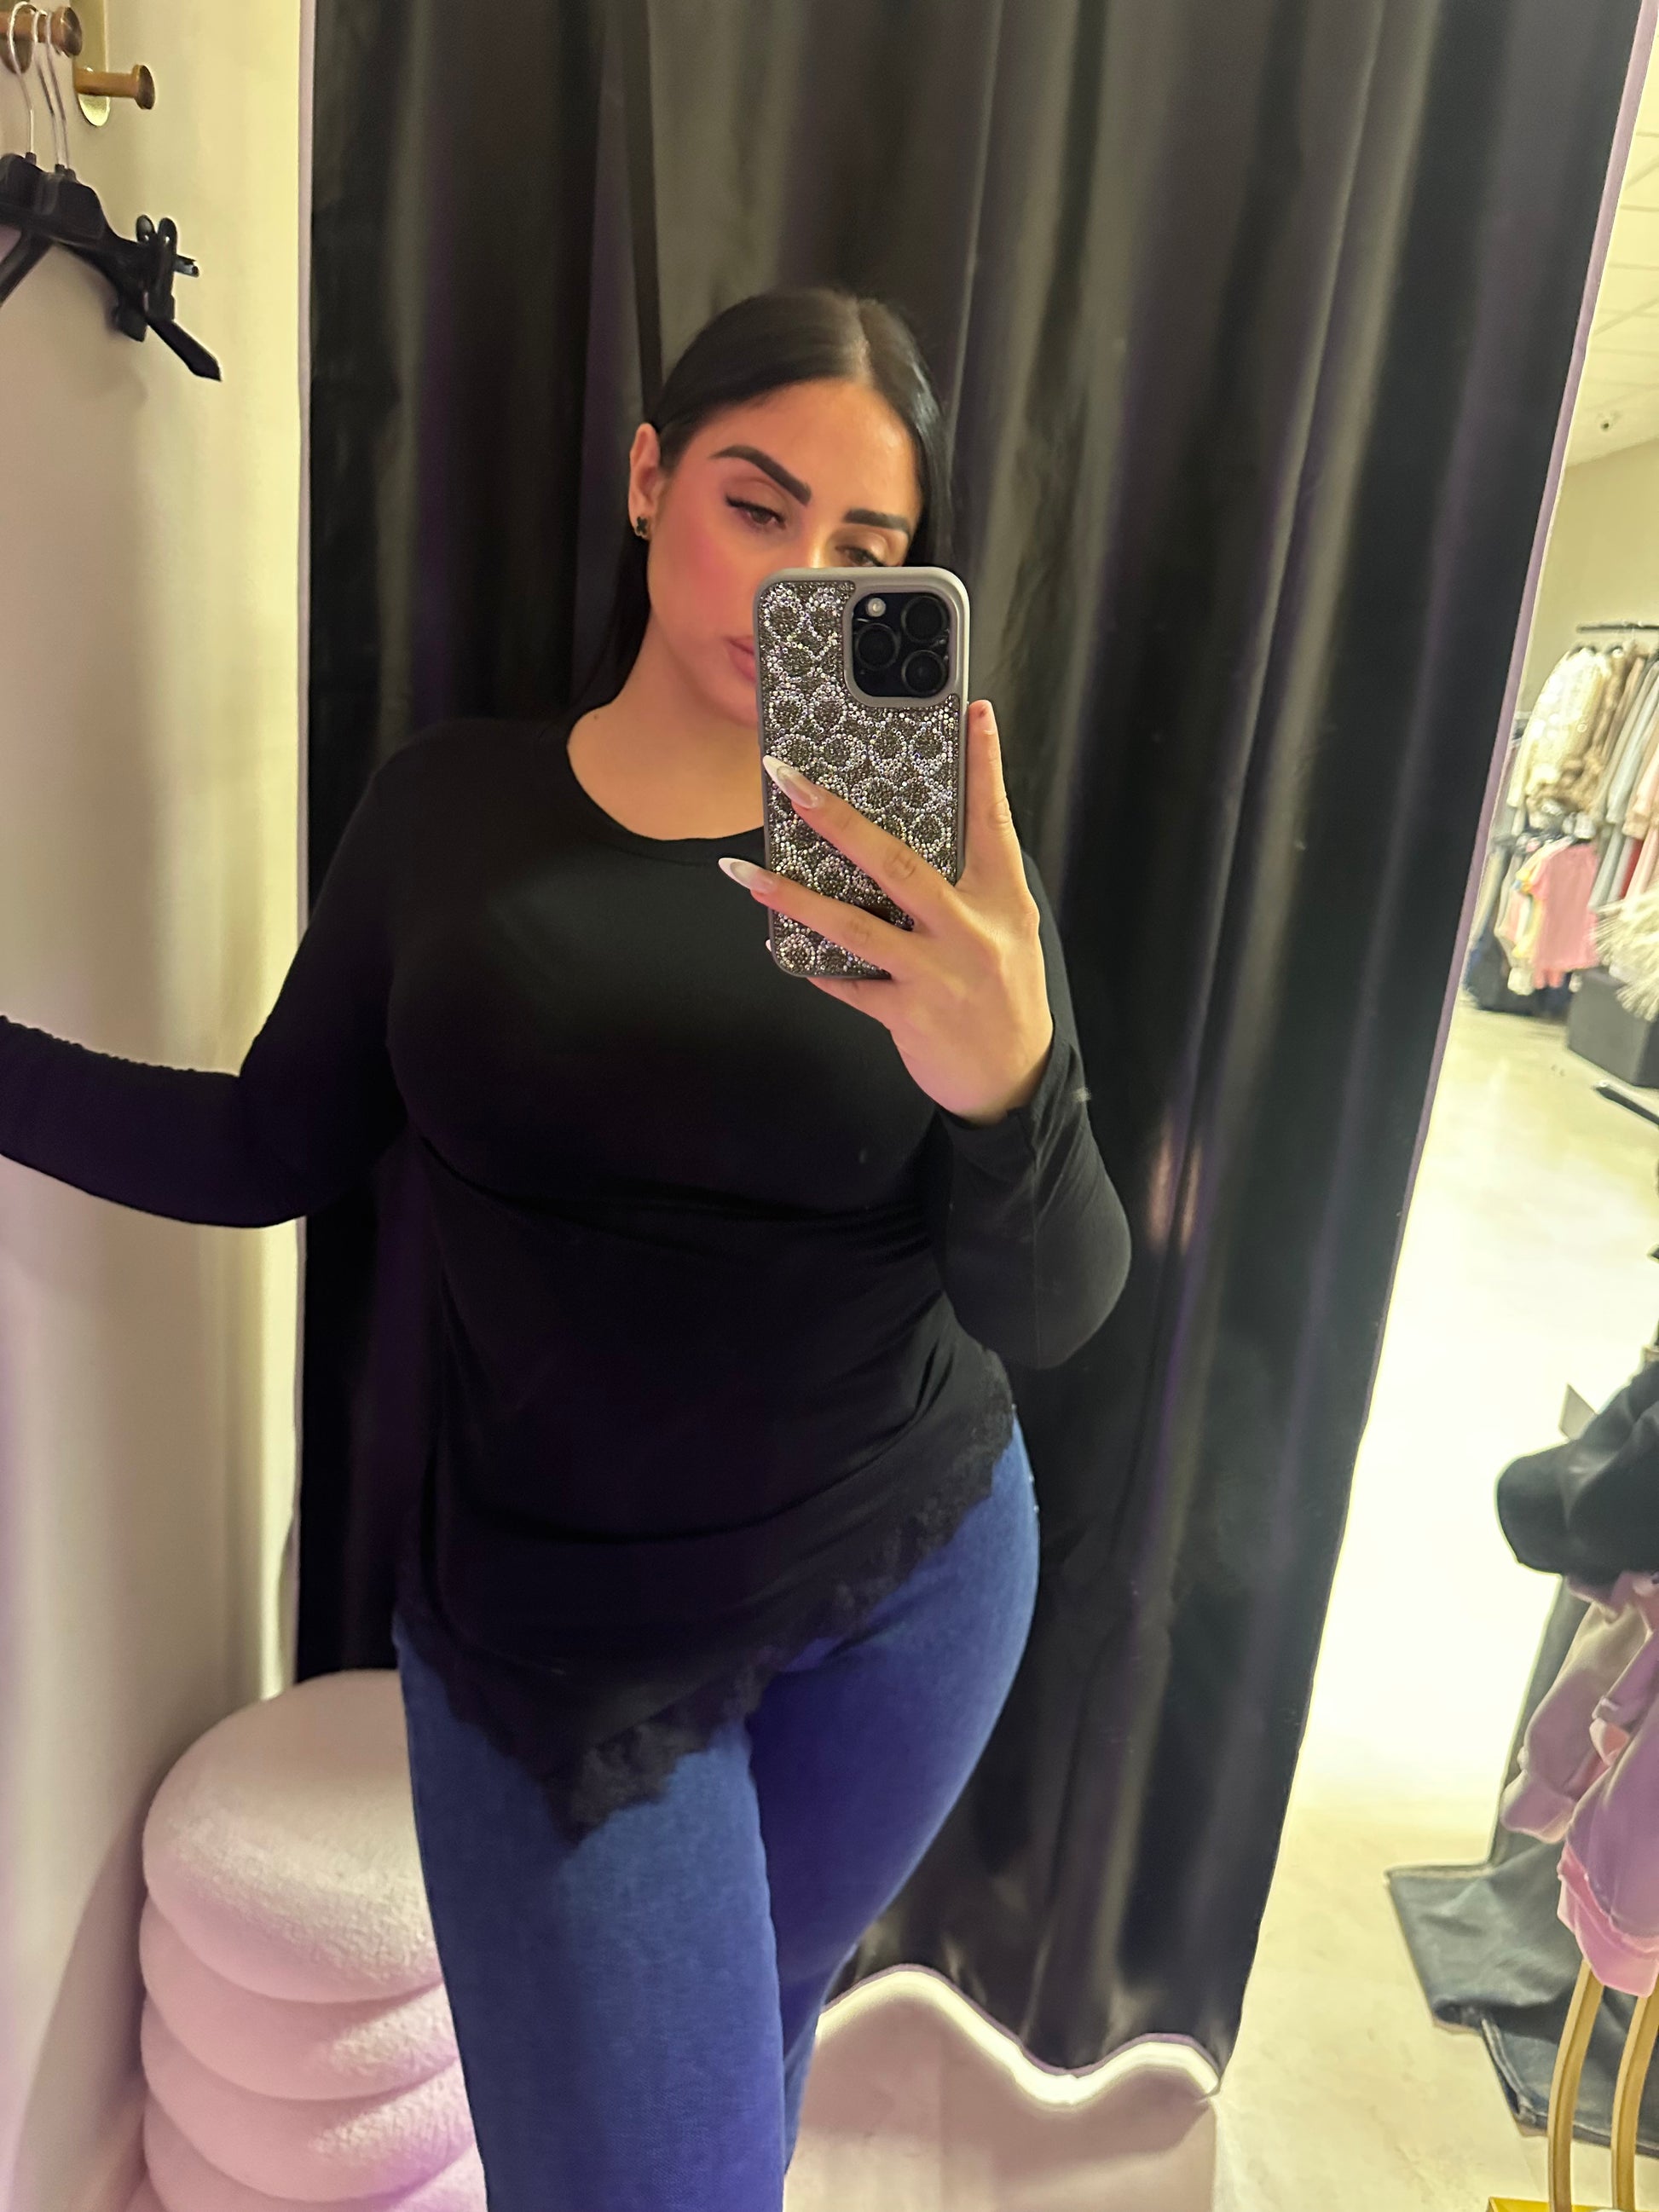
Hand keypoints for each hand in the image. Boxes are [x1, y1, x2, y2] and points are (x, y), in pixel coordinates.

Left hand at [718, 699, 1054, 1123]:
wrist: (1013, 1079)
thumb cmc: (1004, 992)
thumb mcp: (1008, 928)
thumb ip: (970, 882)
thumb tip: (904, 835)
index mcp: (1002, 898)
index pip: (993, 818)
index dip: (984, 765)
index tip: (974, 712)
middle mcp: (970, 930)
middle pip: (895, 863)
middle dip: (834, 818)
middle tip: (786, 780)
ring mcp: (937, 974)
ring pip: (852, 925)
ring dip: (790, 896)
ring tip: (744, 872)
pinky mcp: (908, 1014)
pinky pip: (847, 982)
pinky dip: (811, 963)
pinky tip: (776, 943)